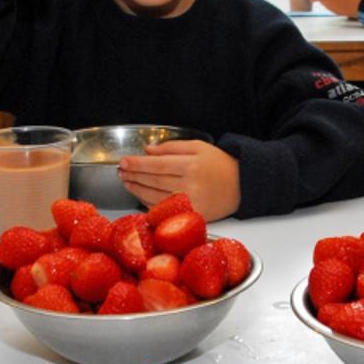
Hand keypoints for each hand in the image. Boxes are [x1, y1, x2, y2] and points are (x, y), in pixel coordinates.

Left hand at [117, 140, 239, 220]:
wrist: (242, 185)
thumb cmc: (220, 165)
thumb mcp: (198, 147)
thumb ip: (171, 147)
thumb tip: (147, 151)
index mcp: (192, 166)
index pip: (156, 165)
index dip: (137, 164)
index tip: (124, 161)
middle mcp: (190, 186)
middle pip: (153, 181)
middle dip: (133, 175)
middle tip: (121, 171)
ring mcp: (190, 203)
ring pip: (155, 197)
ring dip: (136, 189)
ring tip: (127, 182)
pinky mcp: (191, 216)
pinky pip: (163, 209)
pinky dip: (148, 202)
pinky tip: (140, 195)